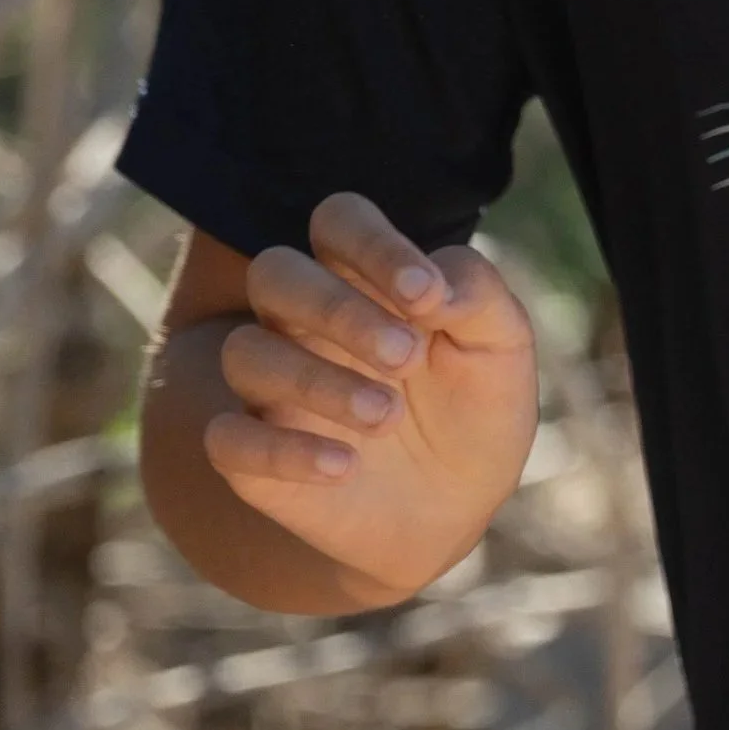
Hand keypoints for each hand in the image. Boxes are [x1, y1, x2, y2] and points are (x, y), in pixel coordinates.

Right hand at [204, 191, 539, 602]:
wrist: (460, 508)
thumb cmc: (477, 403)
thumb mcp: (501, 344)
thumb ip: (476, 293)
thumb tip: (431, 282)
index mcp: (364, 275)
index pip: (339, 220)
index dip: (372, 244)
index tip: (425, 294)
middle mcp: (305, 320)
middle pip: (275, 273)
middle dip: (336, 307)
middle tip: (407, 356)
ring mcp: (272, 386)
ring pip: (245, 353)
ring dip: (314, 379)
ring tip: (387, 415)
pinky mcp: (252, 457)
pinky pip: (226, 438)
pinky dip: (280, 450)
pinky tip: (344, 465)